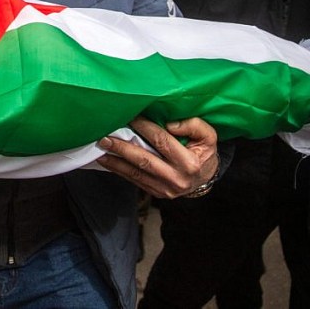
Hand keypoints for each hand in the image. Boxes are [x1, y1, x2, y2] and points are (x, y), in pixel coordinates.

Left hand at [96, 117, 218, 197]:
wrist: (205, 180)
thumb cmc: (204, 152)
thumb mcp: (208, 136)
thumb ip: (193, 125)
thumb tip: (168, 124)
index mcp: (189, 163)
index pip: (162, 141)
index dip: (145, 127)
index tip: (130, 116)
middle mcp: (176, 178)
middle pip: (144, 160)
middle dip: (122, 148)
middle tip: (105, 138)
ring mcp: (164, 189)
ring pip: (135, 174)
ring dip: (115, 162)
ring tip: (101, 150)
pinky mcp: (156, 193)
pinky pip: (135, 181)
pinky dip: (119, 171)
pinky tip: (108, 161)